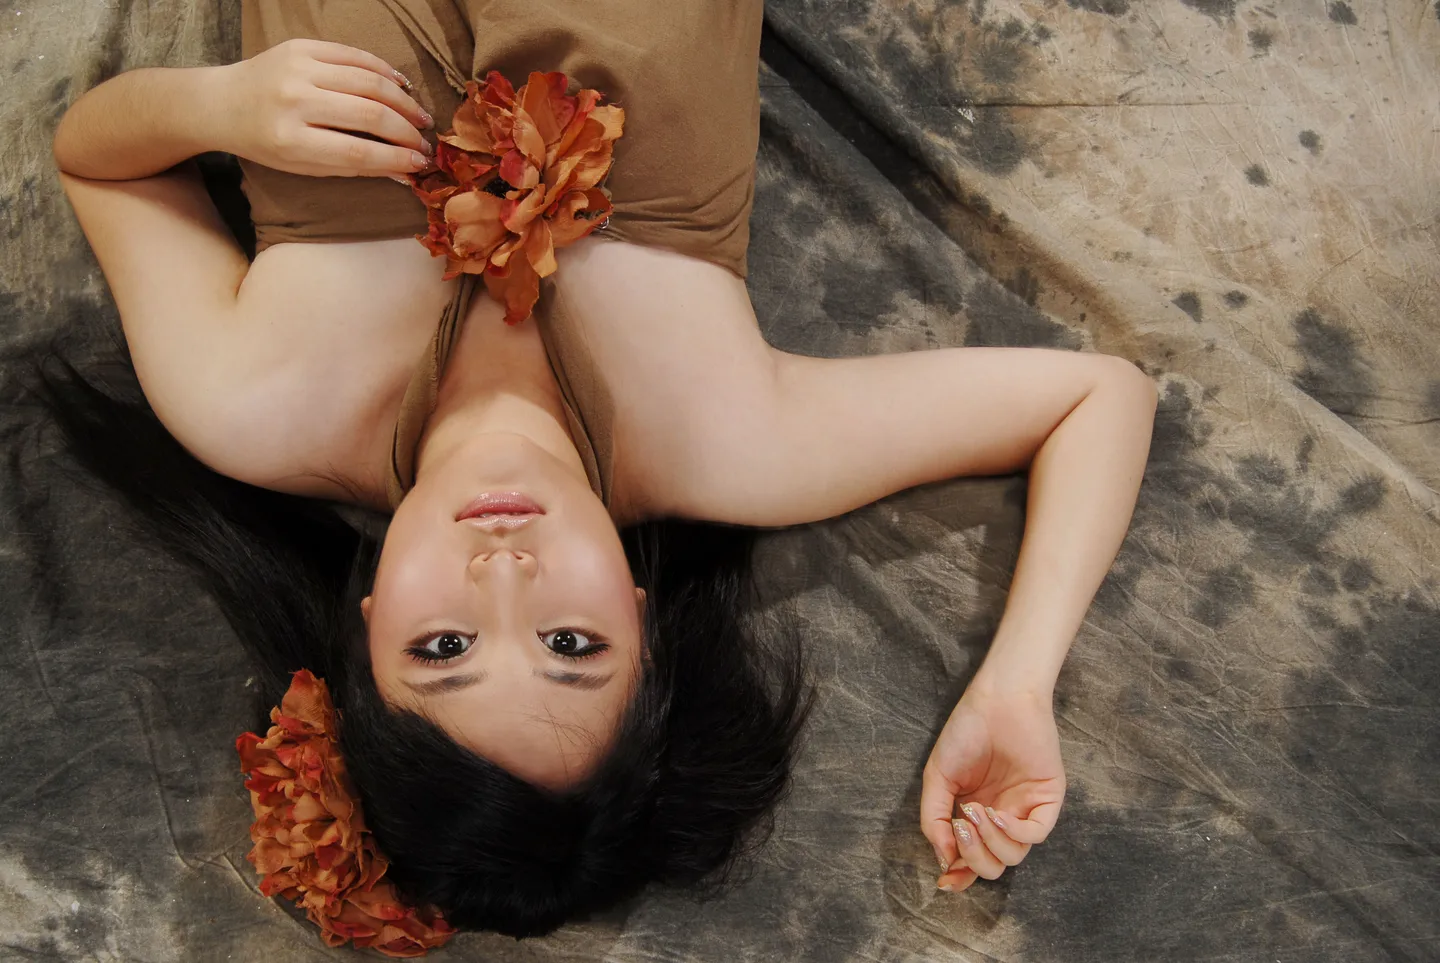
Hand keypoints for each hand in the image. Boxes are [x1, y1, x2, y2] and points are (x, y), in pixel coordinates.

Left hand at [216, 39, 433, 178]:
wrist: (223, 102)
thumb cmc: (265, 143)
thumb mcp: (303, 166)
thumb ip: (352, 167)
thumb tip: (403, 169)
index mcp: (291, 140)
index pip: (358, 151)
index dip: (396, 157)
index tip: (421, 163)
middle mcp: (294, 101)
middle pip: (369, 114)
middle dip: (406, 130)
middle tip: (425, 141)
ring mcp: (298, 69)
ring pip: (368, 82)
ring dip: (403, 101)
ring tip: (420, 116)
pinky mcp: (302, 46)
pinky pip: (354, 56)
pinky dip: (384, 71)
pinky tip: (401, 86)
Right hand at [921, 683, 1065, 891]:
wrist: (996, 701)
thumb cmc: (965, 732)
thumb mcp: (937, 778)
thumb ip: (934, 820)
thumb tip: (944, 860)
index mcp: (976, 815)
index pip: (972, 859)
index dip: (960, 876)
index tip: (944, 881)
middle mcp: (1002, 818)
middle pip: (992, 865)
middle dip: (972, 857)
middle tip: (960, 827)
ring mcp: (1025, 810)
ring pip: (1013, 856)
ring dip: (989, 842)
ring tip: (974, 812)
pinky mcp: (1047, 800)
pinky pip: (1035, 835)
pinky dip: (1013, 833)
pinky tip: (996, 813)